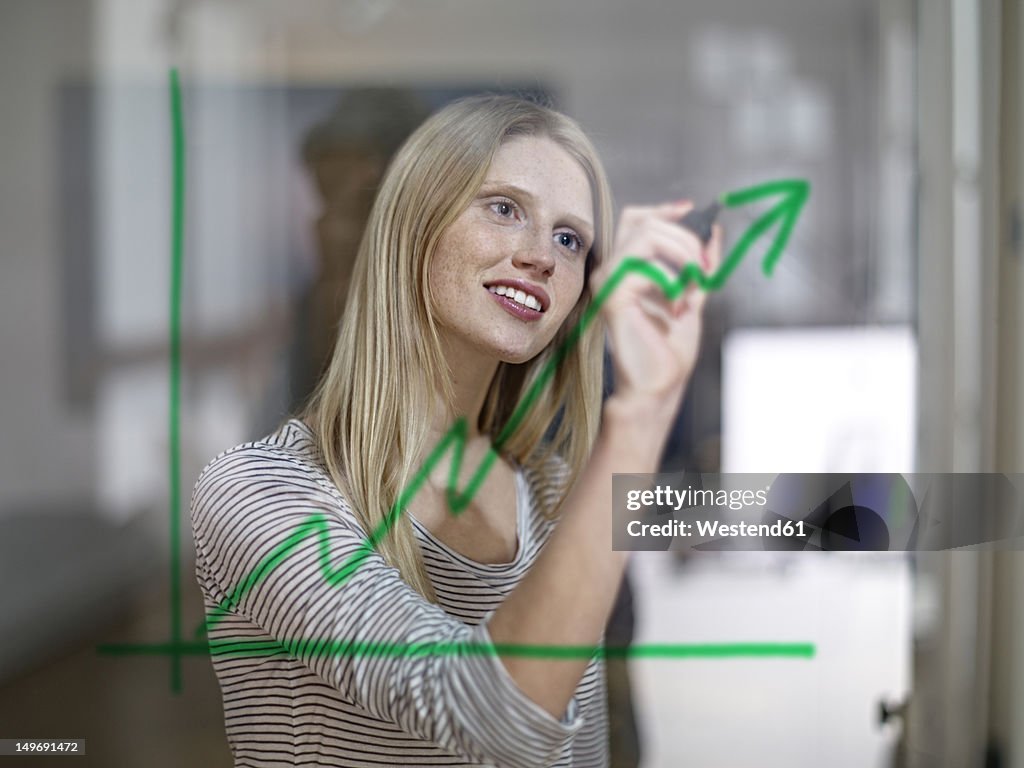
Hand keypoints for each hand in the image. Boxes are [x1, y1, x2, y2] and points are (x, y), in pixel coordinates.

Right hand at [590, 200, 721, 412]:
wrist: (659, 383)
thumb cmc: (669, 349)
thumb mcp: (693, 295)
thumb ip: (699, 265)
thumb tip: (714, 232)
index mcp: (626, 268)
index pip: (635, 219)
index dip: (663, 210)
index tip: (692, 212)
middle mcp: (612, 271)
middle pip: (644, 222)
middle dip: (685, 239)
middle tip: (703, 271)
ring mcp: (608, 282)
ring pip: (645, 236)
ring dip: (681, 255)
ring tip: (692, 286)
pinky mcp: (612, 296)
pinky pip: (645, 266)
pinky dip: (671, 282)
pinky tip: (676, 306)